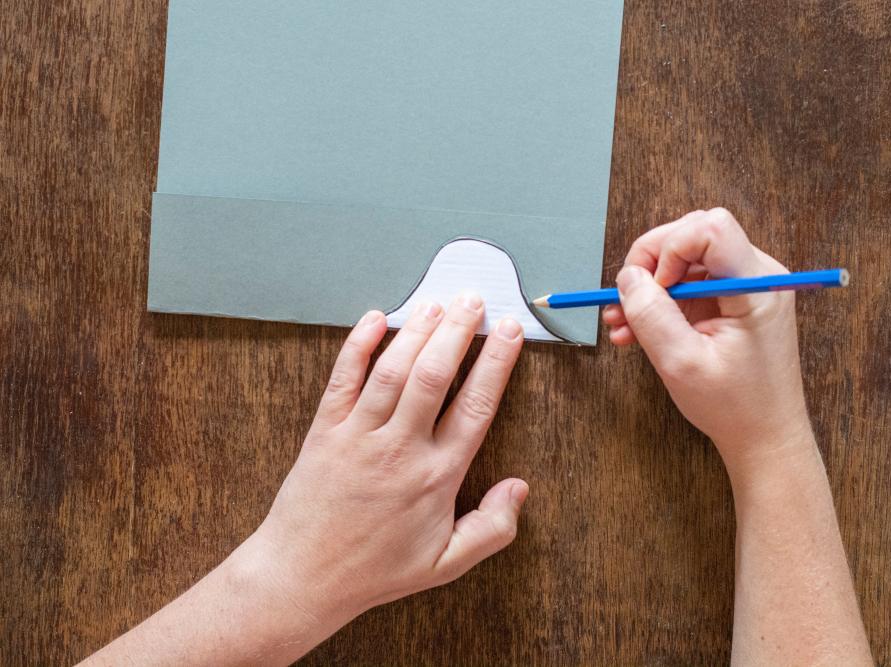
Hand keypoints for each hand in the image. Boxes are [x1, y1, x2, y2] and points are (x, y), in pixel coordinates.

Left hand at [247, 295, 527, 636]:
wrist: (303, 577)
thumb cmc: (377, 570)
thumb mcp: (446, 564)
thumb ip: (492, 529)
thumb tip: (520, 487)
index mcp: (437, 476)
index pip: (476, 405)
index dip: (496, 363)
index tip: (509, 331)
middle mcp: (400, 448)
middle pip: (435, 375)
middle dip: (459, 331)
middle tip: (475, 299)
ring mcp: (359, 436)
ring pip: (393, 370)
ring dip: (417, 331)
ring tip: (438, 302)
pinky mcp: (324, 431)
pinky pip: (343, 379)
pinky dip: (358, 345)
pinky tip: (375, 319)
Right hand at [603, 208, 811, 473]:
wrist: (765, 438)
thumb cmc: (735, 407)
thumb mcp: (681, 363)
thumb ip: (652, 315)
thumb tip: (628, 278)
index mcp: (755, 287)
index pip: (711, 228)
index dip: (670, 248)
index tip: (654, 287)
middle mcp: (756, 276)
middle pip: (695, 235)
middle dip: (652, 262)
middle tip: (627, 299)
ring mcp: (746, 287)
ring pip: (687, 258)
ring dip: (650, 285)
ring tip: (620, 320)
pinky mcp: (734, 302)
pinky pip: (690, 283)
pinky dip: (661, 301)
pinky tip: (634, 328)